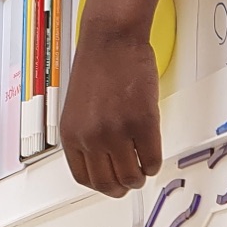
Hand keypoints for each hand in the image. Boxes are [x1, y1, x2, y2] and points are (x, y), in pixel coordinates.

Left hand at [59, 20, 160, 196]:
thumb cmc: (98, 66)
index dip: (102, 184)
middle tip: (132, 180)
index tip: (112, 182)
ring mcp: (116, 132)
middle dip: (123, 187)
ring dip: (140, 176)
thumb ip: (88, 135)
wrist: (111, 39)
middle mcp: (91, 137)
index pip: (85, 178)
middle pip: (109, 184)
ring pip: (132, 177)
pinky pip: (151, 160)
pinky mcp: (142, 123)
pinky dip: (154, 163)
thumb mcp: (80, 109)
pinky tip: (152, 153)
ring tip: (143, 165)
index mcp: (71, 135)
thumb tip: (105, 160)